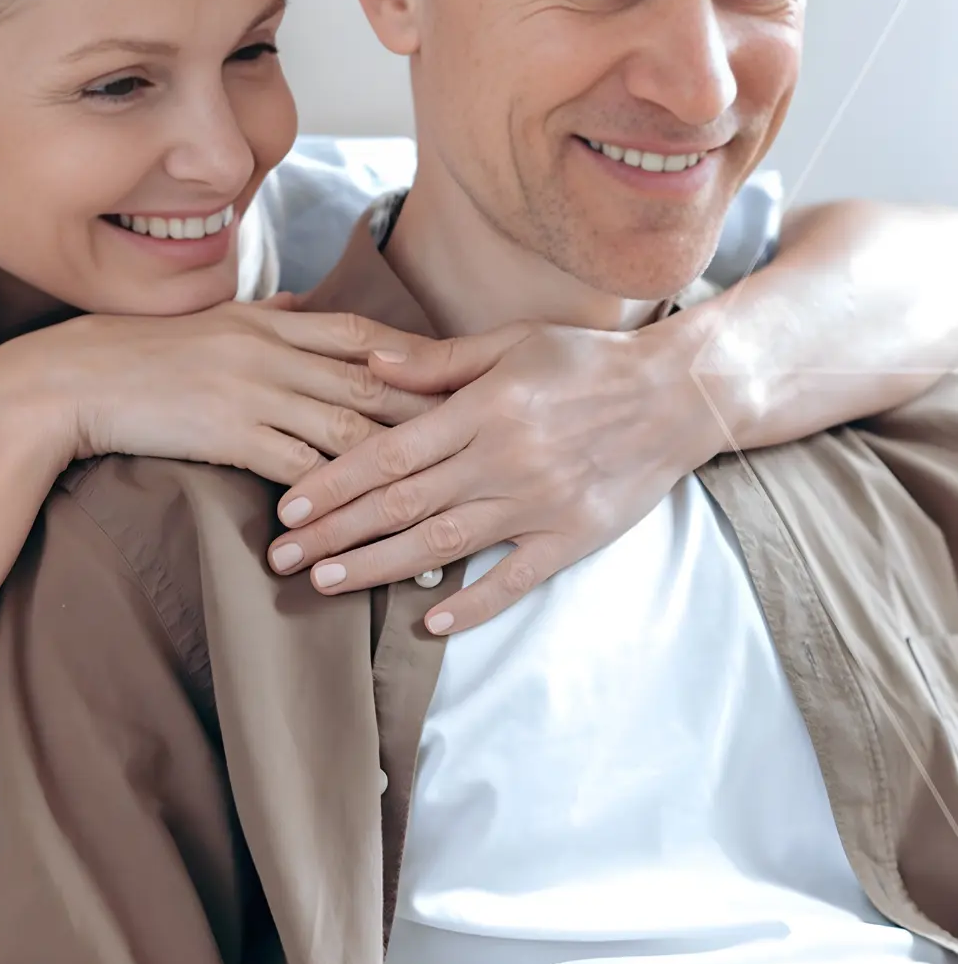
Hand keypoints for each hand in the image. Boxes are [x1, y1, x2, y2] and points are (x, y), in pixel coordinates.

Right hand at [18, 302, 438, 486]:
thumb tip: (304, 304)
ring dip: (397, 466)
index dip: (415, 356)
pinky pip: (299, 467)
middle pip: (372, 379)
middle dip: (430, 414)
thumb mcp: (210, 319)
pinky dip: (338, 496)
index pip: (361, 333)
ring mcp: (253, 389)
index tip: (459, 381)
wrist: (73, 379)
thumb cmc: (138, 352)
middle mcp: (272, 349)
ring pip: (347, 427)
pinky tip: (368, 523)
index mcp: (270, 320)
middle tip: (480, 443)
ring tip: (441, 497)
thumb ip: (266, 312)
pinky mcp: (230, 432)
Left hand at [267, 316, 722, 633]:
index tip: (289, 504)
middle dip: (334, 533)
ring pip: (442, 544)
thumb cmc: (589, 361)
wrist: (681, 394)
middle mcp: (504, 459)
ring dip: (378, 567)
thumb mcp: (512, 342)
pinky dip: (473, 603)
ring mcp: (539, 503)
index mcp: (483, 409)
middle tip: (282, 557)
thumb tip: (367, 362)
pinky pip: (515, 578)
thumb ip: (438, 362)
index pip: (389, 454)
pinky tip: (429, 622)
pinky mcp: (573, 537)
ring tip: (326, 583)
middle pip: (401, 505)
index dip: (333, 482)